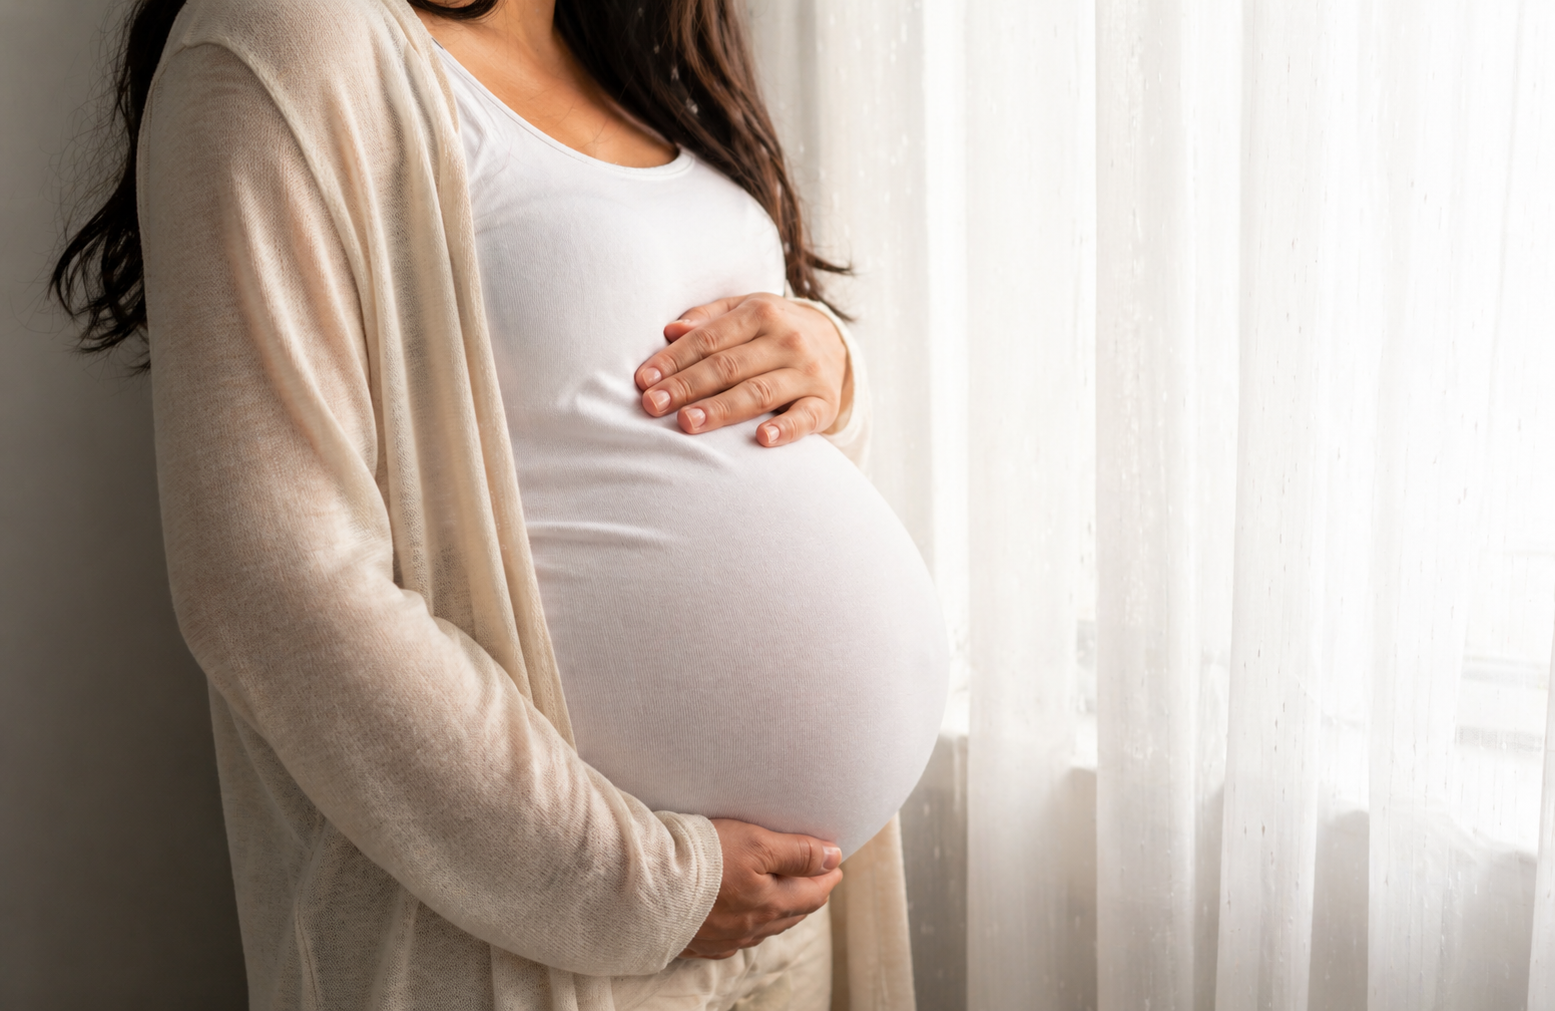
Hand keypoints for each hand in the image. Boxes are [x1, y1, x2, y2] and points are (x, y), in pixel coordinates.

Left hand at [635, 293, 850, 447]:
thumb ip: (707, 319)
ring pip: (758, 392)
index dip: (674, 359)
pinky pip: (805, 418)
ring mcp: (807, 372)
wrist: (836, 344)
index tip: (644, 381)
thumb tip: (669, 331)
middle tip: (653, 406)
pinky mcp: (825, 402)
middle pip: (728, 366)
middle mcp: (786, 339)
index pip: (709, 338)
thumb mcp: (745, 311)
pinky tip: (762, 439)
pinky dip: (786, 429)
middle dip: (686, 386)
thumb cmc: (773, 330)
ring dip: (721, 409)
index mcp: (761, 312)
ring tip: (688, 423)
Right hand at [679, 818, 843, 959]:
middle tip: (818, 879)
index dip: (827, 876)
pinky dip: (749, 927)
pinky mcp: (699, 942)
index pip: (813, 893)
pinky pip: (734, 939)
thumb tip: (834, 858)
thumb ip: (797, 852)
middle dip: (809, 895)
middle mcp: (752, 927)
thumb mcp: (757, 843)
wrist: (646, 885)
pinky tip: (745, 921)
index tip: (836, 864)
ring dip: (781, 911)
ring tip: (788, 897)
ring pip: (765, 928)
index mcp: (771, 904)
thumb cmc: (704, 858)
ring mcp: (725, 938)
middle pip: (792, 913)